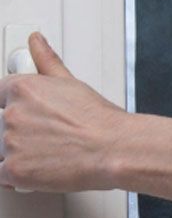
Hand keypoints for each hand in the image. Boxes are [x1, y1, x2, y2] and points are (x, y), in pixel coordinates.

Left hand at [0, 33, 127, 192]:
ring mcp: (10, 143)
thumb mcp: (71, 82)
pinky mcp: (14, 170)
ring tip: (48, 153)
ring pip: (0, 150)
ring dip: (18, 153)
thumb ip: (47, 62)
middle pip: (0, 125)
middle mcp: (11, 114)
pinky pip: (1, 175)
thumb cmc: (100, 120)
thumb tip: (36, 42)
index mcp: (21, 89)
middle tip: (48, 137)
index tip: (27, 115)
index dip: (12, 107)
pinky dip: (16, 175)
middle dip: (19, 132)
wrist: (115, 149)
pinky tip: (38, 168)